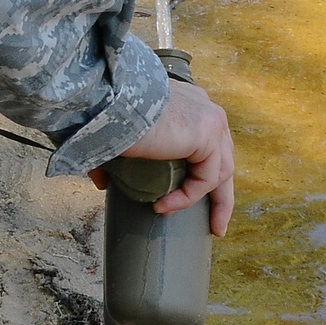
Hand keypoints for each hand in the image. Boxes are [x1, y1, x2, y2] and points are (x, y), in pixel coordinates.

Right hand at [90, 78, 234, 235]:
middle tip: (215, 225)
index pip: (209, 142)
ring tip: (185, 220)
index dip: (204, 172)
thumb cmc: (109, 109)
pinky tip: (163, 206)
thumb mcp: (122, 131)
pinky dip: (187, 197)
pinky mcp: (208, 134)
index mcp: (189, 101)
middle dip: (220, 196)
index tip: (193, 196)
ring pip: (220, 172)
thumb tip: (102, 181)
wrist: (112, 98)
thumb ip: (116, 155)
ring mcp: (210, 119)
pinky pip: (205, 179)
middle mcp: (204, 106)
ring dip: (206, 202)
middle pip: (223, 158)